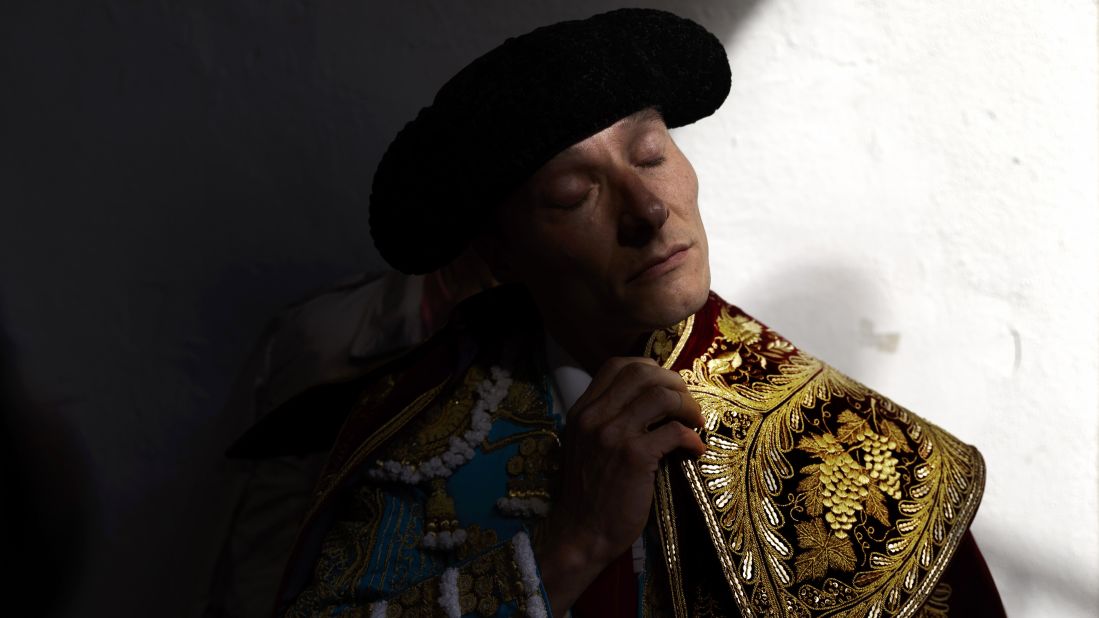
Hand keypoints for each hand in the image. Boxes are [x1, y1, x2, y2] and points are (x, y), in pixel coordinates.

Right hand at [534, 357, 705, 613]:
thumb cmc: (590, 491)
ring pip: (661, 396)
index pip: (617, 366)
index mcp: (582, 410)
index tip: (666, 385)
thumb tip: (649, 398)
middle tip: (689, 403)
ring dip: (687, 406)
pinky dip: (691, 437)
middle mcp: (594, 417)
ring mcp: (613, 435)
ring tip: (696, 422)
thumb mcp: (586, 445)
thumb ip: (606, 418)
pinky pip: (673, 431)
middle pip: (643, 374)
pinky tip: (696, 448)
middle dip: (674, 383)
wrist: (582, 532)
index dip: (648, 368)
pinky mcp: (634, 457)